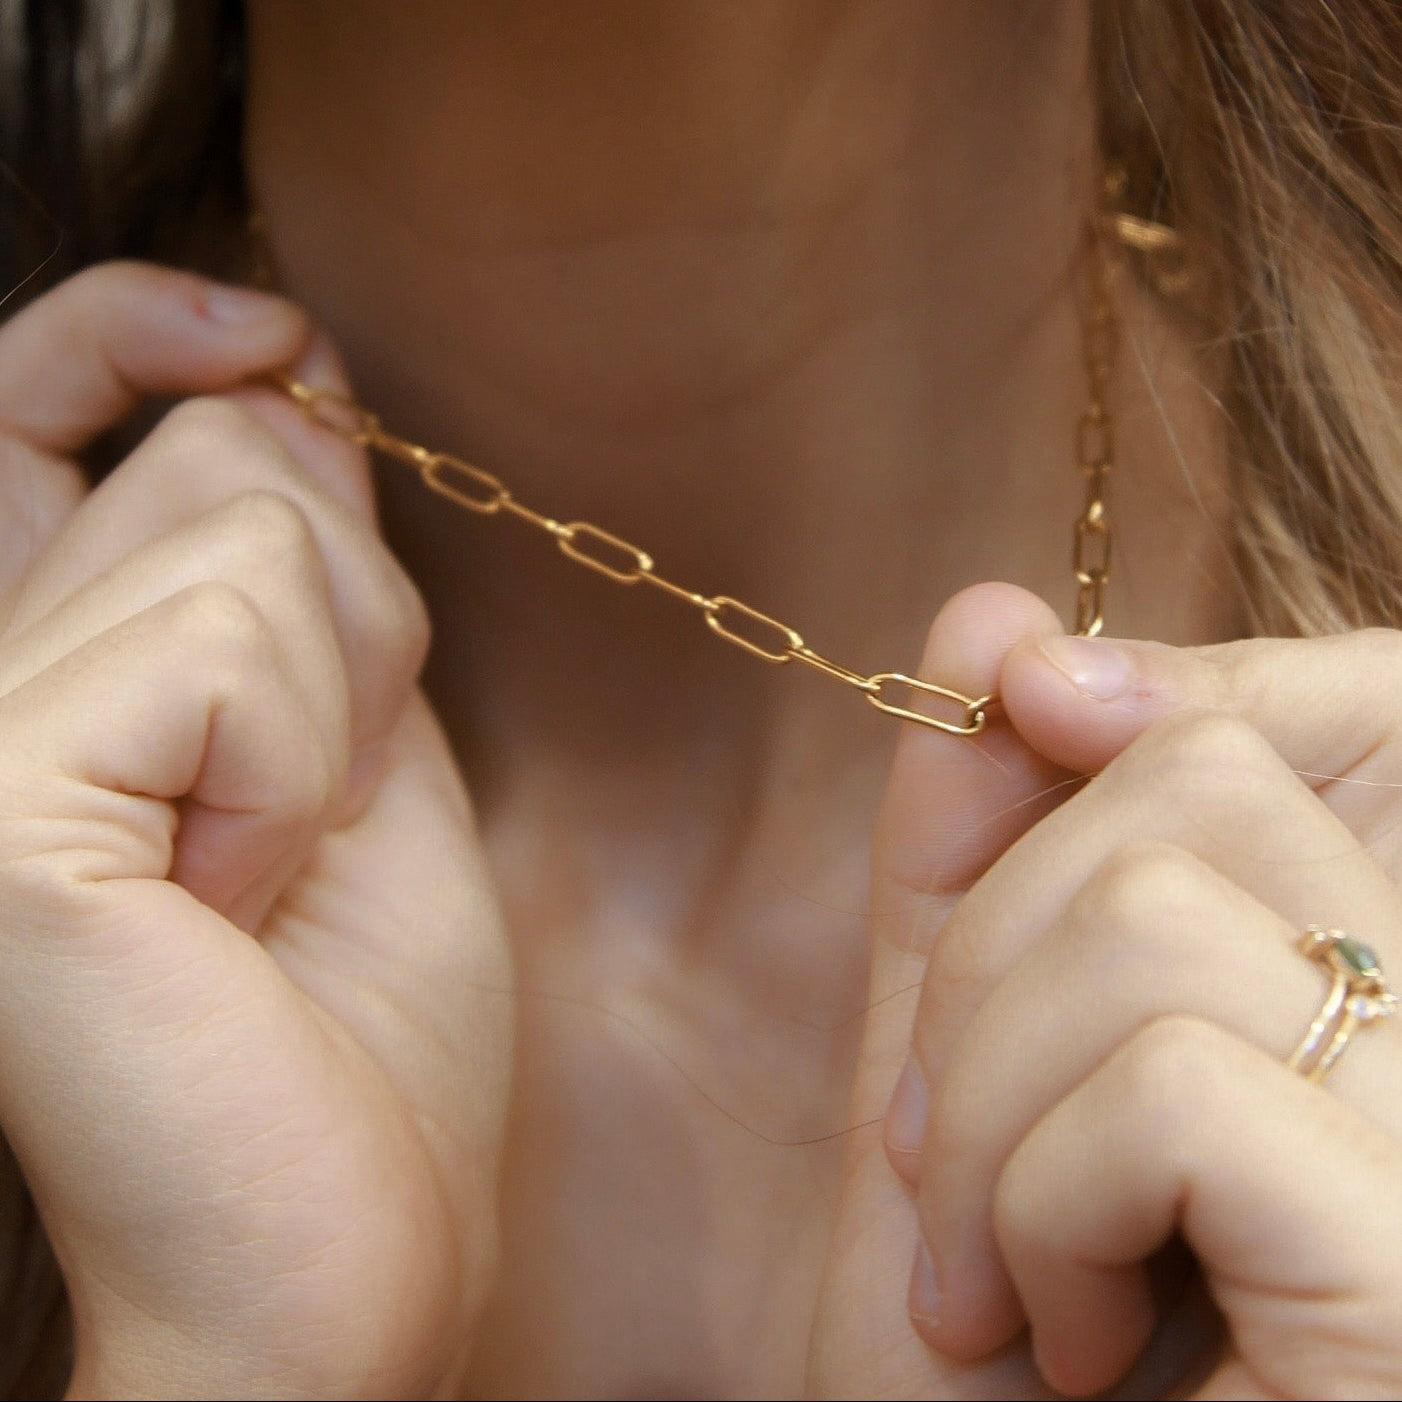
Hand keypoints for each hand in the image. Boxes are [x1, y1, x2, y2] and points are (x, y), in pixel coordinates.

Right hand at [0, 265, 511, 1397]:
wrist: (342, 1249)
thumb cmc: (359, 1028)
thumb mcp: (364, 760)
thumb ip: (314, 587)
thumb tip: (290, 392)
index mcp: (49, 676)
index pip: (36, 403)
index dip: (146, 329)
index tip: (280, 336)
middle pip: (217, 458)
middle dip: (352, 615)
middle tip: (318, 805)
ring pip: (244, 521)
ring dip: (345, 700)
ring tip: (281, 867)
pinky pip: (236, 640)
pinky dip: (310, 763)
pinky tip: (246, 900)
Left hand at [810, 584, 1401, 1398]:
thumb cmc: (984, 1352)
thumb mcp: (958, 1062)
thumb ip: (976, 857)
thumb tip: (995, 623)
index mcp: (1365, 988)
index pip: (1338, 718)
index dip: (1180, 684)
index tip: (1027, 694)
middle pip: (1200, 790)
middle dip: (989, 950)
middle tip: (943, 1151)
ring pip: (1159, 913)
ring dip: (984, 1104)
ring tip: (991, 1269)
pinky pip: (1181, 1087)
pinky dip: (1039, 1206)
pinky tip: (1059, 1340)